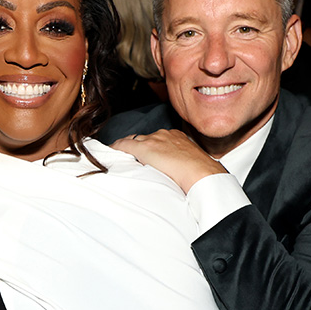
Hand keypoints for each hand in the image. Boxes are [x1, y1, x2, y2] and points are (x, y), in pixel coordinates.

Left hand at [110, 129, 227, 192]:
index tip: (143, 156)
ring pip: (133, 141)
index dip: (148, 147)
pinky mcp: (145, 147)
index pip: (156, 139)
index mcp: (177, 137)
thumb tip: (180, 174)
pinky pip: (123, 145)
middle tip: (129, 158)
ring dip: (127, 150)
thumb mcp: (192, 165)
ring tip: (119, 159)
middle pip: (143, 138)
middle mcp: (164, 135)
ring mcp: (154, 140)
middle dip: (136, 147)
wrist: (201, 174)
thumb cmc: (200, 174)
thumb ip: (182, 165)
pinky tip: (109, 154)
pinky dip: (115, 149)